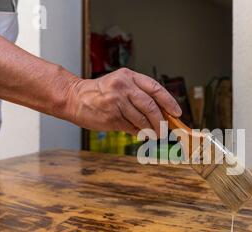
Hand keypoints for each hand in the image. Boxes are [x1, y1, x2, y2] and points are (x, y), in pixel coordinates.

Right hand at [64, 68, 181, 135]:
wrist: (74, 98)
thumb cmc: (101, 93)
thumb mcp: (120, 85)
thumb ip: (139, 95)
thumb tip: (161, 114)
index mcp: (129, 76)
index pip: (155, 88)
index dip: (169, 101)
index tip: (177, 112)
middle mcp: (123, 86)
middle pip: (151, 106)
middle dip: (161, 121)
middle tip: (164, 130)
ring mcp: (116, 102)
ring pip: (142, 120)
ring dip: (151, 130)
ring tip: (153, 134)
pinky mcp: (111, 117)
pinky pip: (131, 128)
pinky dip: (138, 133)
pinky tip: (139, 133)